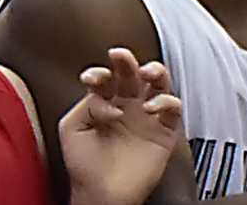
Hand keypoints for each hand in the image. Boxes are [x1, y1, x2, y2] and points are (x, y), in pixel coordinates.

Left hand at [60, 47, 182, 204]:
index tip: (93, 77)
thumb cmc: (84, 165)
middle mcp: (128, 105)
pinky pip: (174, 107)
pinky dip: (166, 102)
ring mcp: (147, 116)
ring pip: (160, 83)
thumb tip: (108, 98)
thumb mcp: (72, 129)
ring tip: (147, 73)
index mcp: (105, 102)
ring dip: (156, 71)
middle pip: (133, 74)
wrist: (101, 195)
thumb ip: (86, 105)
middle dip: (127, 61)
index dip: (101, 73)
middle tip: (120, 55)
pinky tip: (151, 108)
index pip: (106, 78)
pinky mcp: (164, 130)